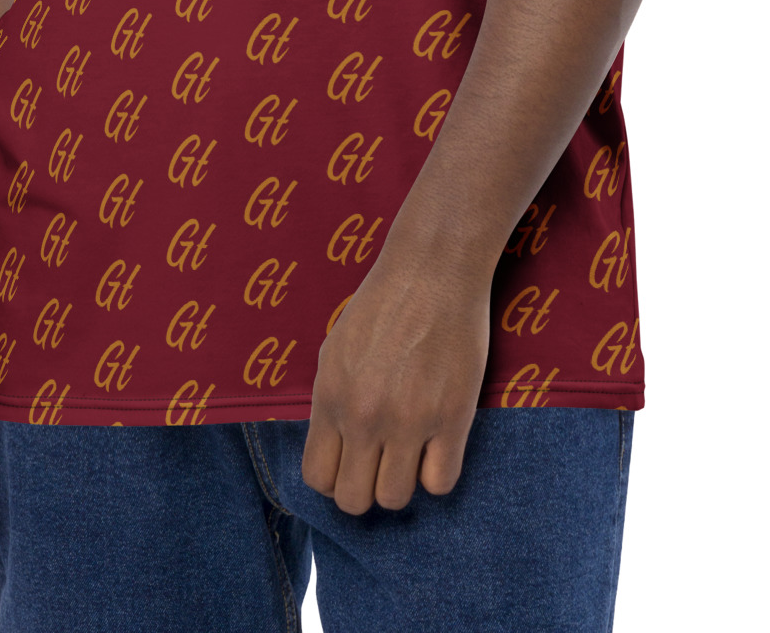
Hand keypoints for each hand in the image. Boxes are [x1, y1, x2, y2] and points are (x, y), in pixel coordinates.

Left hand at [300, 245, 489, 513]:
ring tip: (411, 450)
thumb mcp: (335, 349)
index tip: (352, 463)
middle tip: (381, 462)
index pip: (317, 478)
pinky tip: (438, 444)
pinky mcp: (452, 418)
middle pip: (354, 500)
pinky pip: (441, 484)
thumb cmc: (383, 304)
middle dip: (366, 488)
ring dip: (403, 481)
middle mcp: (363, 415)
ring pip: (395, 498)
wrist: (433, 270)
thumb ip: (330, 403)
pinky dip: (438, 472)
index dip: (335, 479)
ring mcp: (408, 420)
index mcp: (330, 396)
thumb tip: (334, 449)